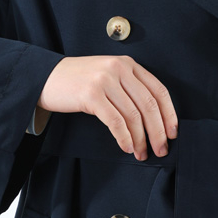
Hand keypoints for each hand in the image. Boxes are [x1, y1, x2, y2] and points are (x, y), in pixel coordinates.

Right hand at [37, 56, 177, 159]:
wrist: (45, 77)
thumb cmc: (78, 81)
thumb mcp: (107, 76)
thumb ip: (129, 88)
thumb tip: (153, 119)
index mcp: (127, 64)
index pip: (159, 90)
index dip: (169, 114)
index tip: (173, 133)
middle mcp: (118, 69)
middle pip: (149, 105)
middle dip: (158, 131)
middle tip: (161, 149)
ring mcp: (104, 81)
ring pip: (133, 116)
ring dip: (141, 139)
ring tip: (142, 153)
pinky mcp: (91, 95)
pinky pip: (115, 121)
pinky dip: (124, 138)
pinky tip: (127, 147)